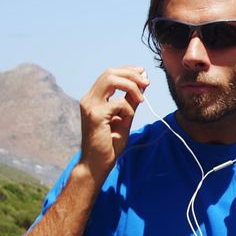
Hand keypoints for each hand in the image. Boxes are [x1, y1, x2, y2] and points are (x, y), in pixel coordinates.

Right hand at [77, 66, 149, 182]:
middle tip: (146, 82)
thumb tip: (142, 84)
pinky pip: (118, 103)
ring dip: (131, 86)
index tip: (143, 74)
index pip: (109, 74)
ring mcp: (90, 106)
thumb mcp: (124, 118)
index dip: (128, 71)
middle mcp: (88, 99)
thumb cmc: (109, 144)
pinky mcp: (95, 116)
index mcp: (93, 98)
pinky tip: (128, 119)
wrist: (97, 164)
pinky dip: (128, 108)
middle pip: (109, 72)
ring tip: (141, 98)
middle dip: (131, 74)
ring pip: (111, 80)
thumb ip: (131, 101)